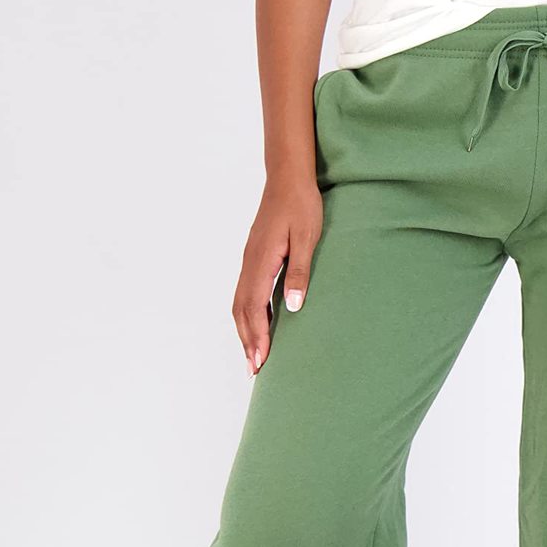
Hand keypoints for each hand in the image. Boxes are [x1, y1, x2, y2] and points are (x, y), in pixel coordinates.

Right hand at [233, 174, 321, 374]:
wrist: (288, 177)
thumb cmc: (301, 205)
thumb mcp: (306, 238)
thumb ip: (299, 272)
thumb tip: (293, 307)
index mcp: (262, 260)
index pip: (254, 307)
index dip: (256, 337)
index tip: (260, 361)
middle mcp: (250, 262)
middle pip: (241, 310)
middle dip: (247, 341)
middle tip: (255, 369)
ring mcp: (249, 259)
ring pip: (240, 302)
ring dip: (245, 330)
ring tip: (253, 354)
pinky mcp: (254, 256)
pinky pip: (245, 291)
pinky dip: (247, 313)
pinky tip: (257, 323)